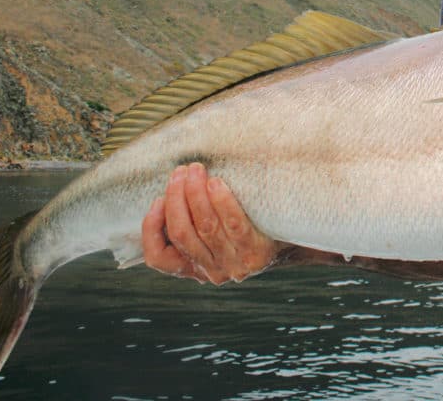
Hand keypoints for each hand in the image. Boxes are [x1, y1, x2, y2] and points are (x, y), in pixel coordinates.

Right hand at [141, 162, 278, 283]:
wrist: (291, 240)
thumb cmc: (246, 229)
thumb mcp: (216, 236)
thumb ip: (193, 223)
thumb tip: (170, 189)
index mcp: (194, 268)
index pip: (158, 258)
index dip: (151, 229)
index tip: (156, 200)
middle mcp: (211, 272)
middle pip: (182, 234)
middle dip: (176, 198)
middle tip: (179, 172)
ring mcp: (234, 265)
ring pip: (205, 227)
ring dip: (195, 194)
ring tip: (195, 171)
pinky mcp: (256, 253)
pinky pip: (234, 224)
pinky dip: (222, 202)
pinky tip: (216, 183)